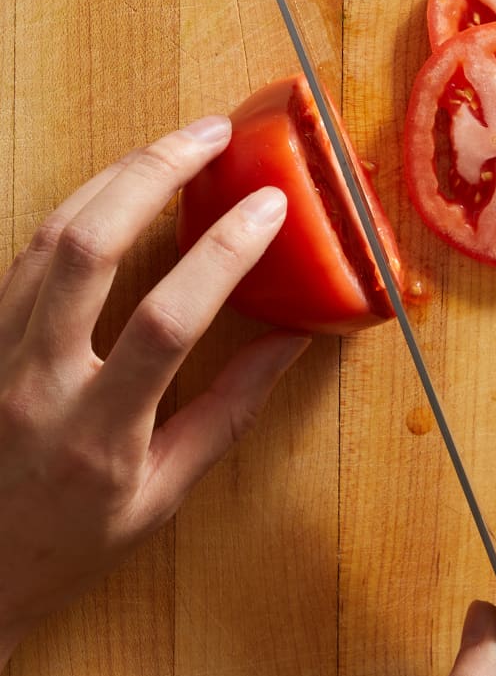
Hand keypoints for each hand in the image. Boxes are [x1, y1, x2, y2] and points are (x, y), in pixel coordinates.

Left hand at [0, 116, 309, 667]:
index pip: (167, 323)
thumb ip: (228, 413)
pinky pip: (24, 250)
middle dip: (155, 175)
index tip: (267, 208)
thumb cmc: (72, 540)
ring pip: (47, 236)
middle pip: (88, 249)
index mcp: (98, 434)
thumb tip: (289, 343)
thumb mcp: (164, 494)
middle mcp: (36, 381)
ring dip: (114, 177)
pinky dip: (75, 206)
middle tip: (210, 135)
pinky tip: (112, 187)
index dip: (223, 255)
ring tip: (171, 145)